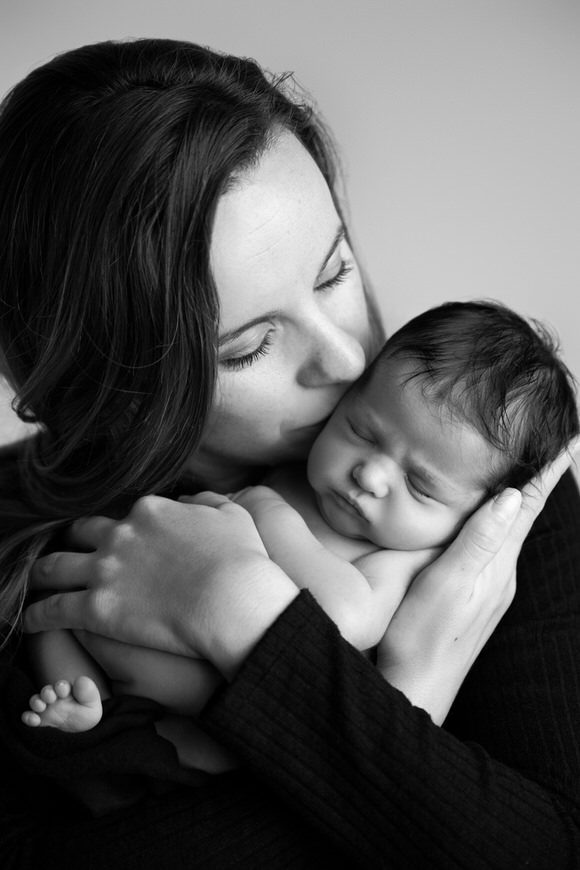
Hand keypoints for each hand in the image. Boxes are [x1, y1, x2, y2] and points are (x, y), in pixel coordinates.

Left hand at [25, 493, 298, 677]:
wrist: (232, 598)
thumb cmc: (241, 558)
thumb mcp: (231, 514)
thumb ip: (205, 501)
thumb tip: (189, 501)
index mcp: (150, 510)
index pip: (125, 514)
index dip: (119, 528)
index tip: (120, 540)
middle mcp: (121, 534)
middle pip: (80, 533)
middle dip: (71, 541)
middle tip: (68, 553)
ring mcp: (105, 570)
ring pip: (55, 567)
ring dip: (41, 574)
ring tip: (34, 583)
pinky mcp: (96, 608)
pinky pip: (52, 610)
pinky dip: (36, 615)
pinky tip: (29, 622)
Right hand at [377, 445, 575, 724]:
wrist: (417, 688)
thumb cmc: (422, 636)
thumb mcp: (446, 584)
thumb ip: (477, 540)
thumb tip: (511, 496)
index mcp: (497, 564)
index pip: (527, 507)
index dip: (544, 472)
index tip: (566, 438)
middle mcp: (502, 573)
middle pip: (525, 516)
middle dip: (538, 478)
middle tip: (550, 443)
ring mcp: (491, 588)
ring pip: (512, 531)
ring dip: (522, 499)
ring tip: (528, 470)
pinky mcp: (477, 598)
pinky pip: (497, 548)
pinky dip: (502, 522)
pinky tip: (493, 520)